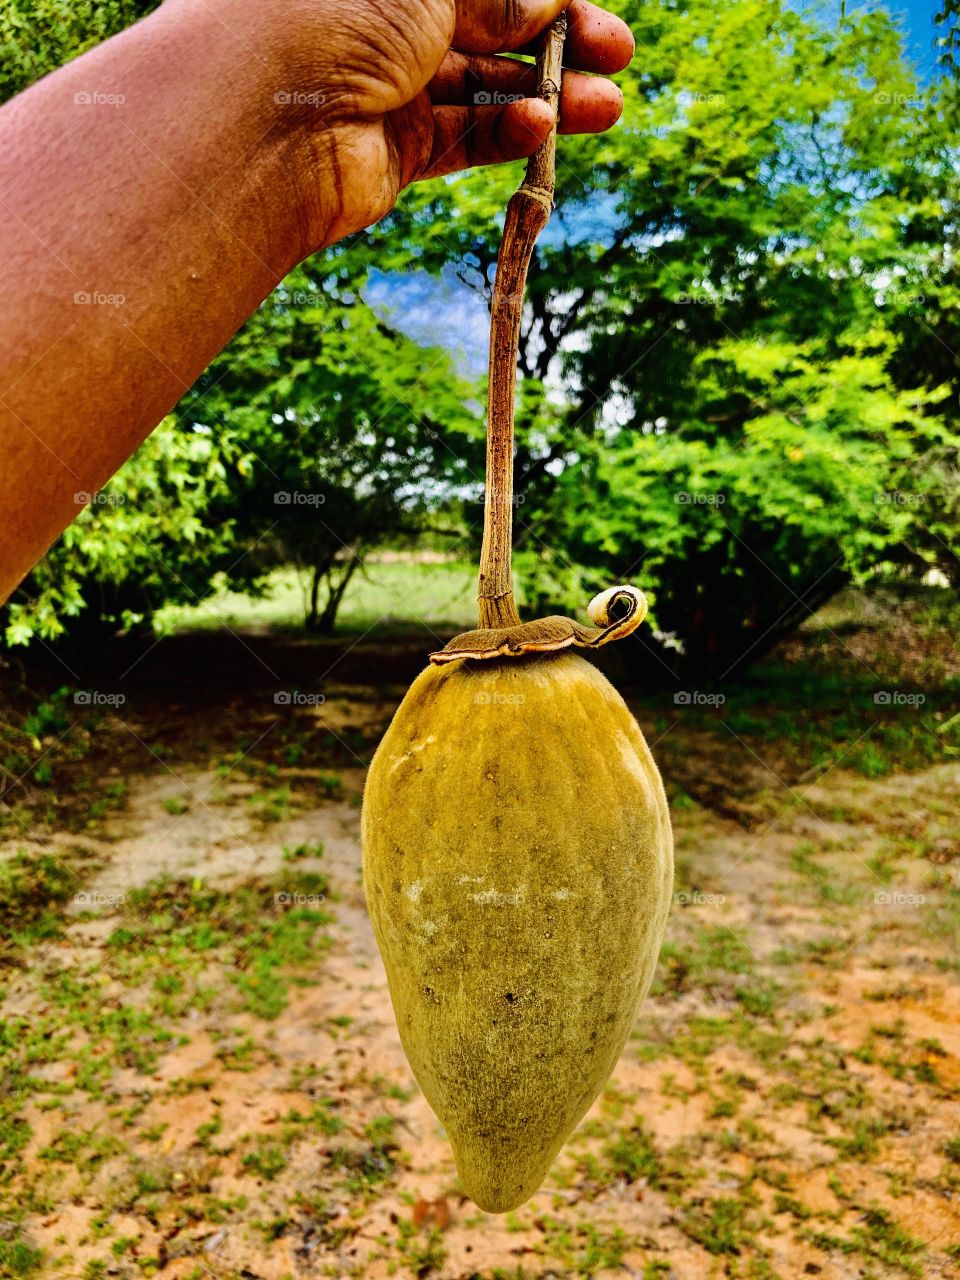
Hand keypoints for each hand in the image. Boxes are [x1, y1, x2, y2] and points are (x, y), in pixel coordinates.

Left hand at [182, 0, 634, 247]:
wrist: (263, 121)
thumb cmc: (333, 9)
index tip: (583, 0)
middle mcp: (380, 15)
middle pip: (488, 23)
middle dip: (558, 36)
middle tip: (617, 54)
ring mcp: (387, 83)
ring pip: (484, 85)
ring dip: (548, 94)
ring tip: (607, 107)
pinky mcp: (394, 149)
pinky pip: (463, 136)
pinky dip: (507, 133)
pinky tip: (543, 128)